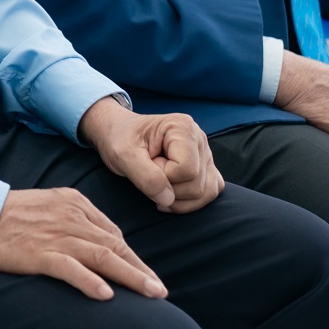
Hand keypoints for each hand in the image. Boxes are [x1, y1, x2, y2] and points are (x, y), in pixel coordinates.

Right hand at [0, 187, 166, 301]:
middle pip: (115, 245)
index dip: (131, 256)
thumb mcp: (49, 204)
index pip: (112, 232)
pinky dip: (90, 281)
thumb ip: (75, 218)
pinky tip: (106, 294)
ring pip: (102, 257)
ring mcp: (56, 235)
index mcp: (74, 202)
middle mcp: (71, 217)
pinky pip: (70, 268)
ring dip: (130, 276)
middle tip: (159, 290)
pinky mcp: (39, 253)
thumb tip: (101, 240)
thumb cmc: (11, 213)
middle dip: (140, 269)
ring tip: (150, 293)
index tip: (145, 274)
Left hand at [78, 96, 222, 214]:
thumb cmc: (119, 139)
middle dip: (169, 188)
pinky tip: (169, 193)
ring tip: (158, 182)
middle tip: (150, 171)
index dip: (163, 176)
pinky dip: (189, 202)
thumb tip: (168, 199)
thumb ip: (146, 177)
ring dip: (178, 198)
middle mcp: (199, 138)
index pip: (186, 170)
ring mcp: (205, 153)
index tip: (146, 162)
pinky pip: (210, 193)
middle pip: (197, 185)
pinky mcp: (205, 167)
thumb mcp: (123, 155)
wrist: (118, 133)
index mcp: (182, 127)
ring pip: (205, 193)